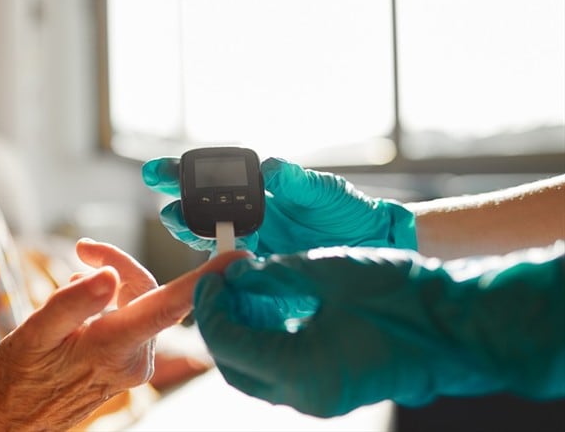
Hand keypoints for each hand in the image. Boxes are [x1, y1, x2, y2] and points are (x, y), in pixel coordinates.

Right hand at [0, 239, 250, 429]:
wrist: (19, 417)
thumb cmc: (22, 375)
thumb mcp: (35, 333)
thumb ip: (73, 302)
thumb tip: (106, 275)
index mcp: (113, 347)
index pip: (167, 306)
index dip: (204, 279)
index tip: (238, 260)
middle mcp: (135, 359)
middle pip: (146, 292)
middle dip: (117, 265)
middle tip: (83, 251)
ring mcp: (135, 364)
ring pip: (138, 303)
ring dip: (109, 286)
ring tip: (69, 296)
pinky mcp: (131, 363)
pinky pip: (131, 319)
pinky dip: (108, 304)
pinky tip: (80, 314)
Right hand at [141, 156, 416, 254]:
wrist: (370, 244)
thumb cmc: (345, 210)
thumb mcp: (321, 191)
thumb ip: (293, 181)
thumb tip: (268, 168)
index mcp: (254, 191)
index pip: (209, 180)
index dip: (178, 175)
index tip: (157, 172)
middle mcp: (245, 217)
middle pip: (199, 210)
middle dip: (178, 206)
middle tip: (168, 206)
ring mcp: (250, 245)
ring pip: (210, 239)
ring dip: (192, 231)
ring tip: (179, 222)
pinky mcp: (260, 272)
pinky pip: (231, 271)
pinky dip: (216, 268)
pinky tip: (208, 266)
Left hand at [193, 243, 564, 417]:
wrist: (461, 328)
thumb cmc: (402, 296)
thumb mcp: (327, 272)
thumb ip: (273, 273)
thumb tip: (236, 271)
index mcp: (300, 371)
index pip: (227, 343)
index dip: (210, 306)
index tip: (210, 275)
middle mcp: (306, 396)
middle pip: (235, 366)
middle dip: (220, 324)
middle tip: (219, 285)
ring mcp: (321, 399)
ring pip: (256, 374)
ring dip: (242, 333)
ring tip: (243, 291)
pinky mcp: (333, 390)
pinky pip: (283, 373)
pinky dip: (267, 342)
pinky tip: (270, 308)